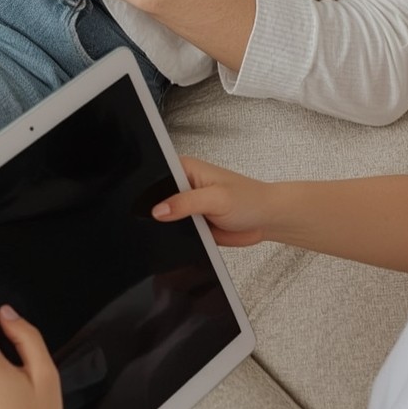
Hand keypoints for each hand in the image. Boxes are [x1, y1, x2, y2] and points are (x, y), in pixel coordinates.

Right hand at [152, 157, 274, 246]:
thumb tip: (159, 209)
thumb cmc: (250, 199)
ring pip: (165, 217)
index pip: (156, 174)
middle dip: (156, 209)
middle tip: (163, 219)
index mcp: (187, 169)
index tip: (141, 203)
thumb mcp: (216, 199)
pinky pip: (176, 231)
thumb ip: (185, 203)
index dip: (147, 189)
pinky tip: (183, 238)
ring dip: (167, 225)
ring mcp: (187, 205)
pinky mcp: (192, 223)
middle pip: (157, 197)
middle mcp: (185, 185)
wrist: (266, 219)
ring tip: (180, 228)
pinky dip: (176, 236)